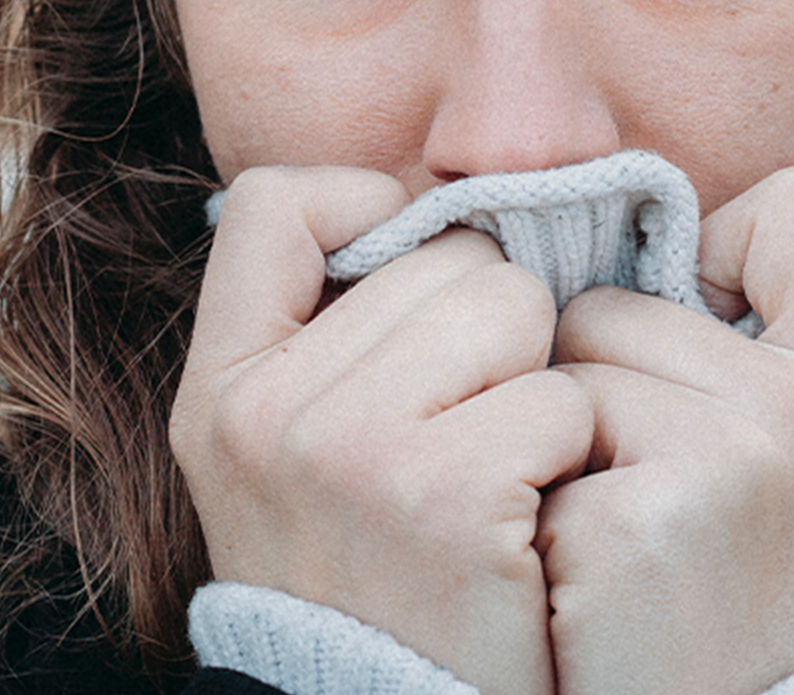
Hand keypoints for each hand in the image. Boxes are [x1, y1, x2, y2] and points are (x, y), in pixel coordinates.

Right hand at [172, 167, 594, 694]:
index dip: (368, 213)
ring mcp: (353, 453)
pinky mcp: (448, 498)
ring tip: (501, 477)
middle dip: (492, 331)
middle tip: (471, 433)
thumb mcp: (286, 466)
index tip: (414, 290)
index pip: (276, 205)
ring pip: (516, 309)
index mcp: (221, 392)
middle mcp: (269, 413)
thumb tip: (431, 216)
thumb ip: (327, 343)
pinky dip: (573, 458)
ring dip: (539, 388)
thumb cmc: (372, 588)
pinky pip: (562, 400)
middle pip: (446, 257)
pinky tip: (530, 523)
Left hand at [535, 166, 793, 694]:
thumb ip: (755, 344)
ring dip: (556, 454)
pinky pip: (528, 446)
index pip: (791, 205)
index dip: (714, 258)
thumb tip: (634, 228)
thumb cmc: (737, 608)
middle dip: (598, 389)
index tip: (697, 361)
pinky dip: (534, 518)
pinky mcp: (645, 521)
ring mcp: (737, 462)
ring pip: (560, 369)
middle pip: (618, 300)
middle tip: (648, 509)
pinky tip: (585, 588)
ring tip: (615, 550)